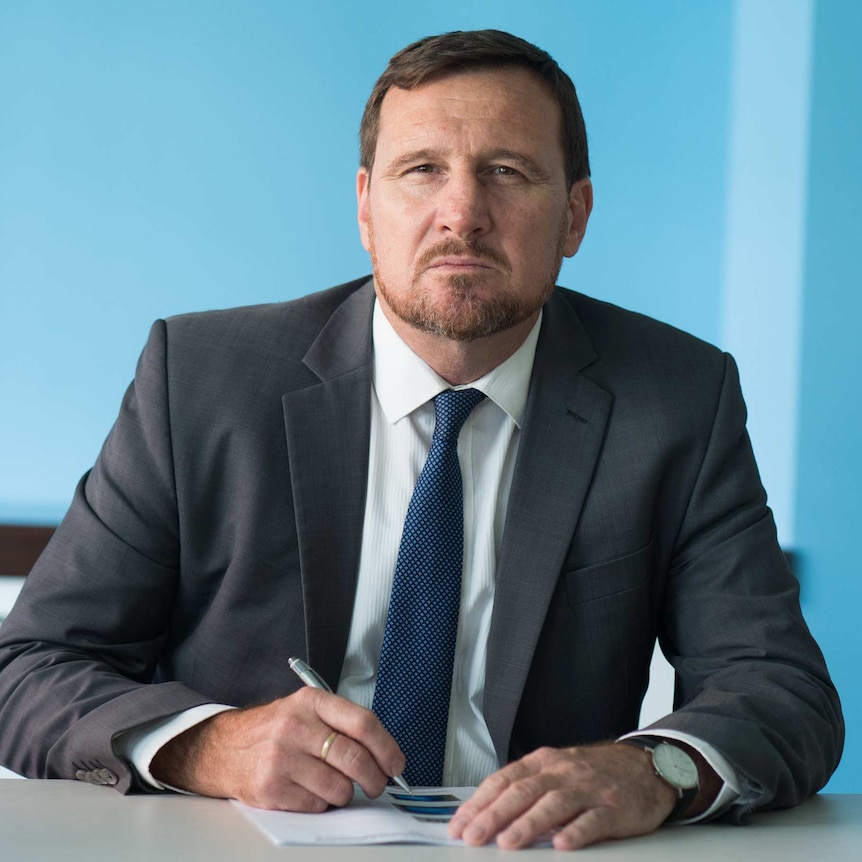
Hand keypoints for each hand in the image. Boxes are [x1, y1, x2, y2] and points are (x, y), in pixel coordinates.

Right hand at [149, 688, 404, 811]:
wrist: (223, 747)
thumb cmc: (275, 729)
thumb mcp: (306, 710)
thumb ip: (342, 725)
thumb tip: (385, 755)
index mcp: (312, 702)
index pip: (363, 722)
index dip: (387, 747)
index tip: (397, 764)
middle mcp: (296, 726)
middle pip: (355, 759)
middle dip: (374, 778)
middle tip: (376, 784)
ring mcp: (281, 758)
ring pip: (339, 788)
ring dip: (344, 793)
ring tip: (333, 785)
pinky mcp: (270, 787)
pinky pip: (316, 805)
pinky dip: (321, 803)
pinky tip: (309, 790)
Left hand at [448, 742, 677, 849]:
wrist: (643, 765)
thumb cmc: (592, 773)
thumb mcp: (555, 770)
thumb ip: (526, 787)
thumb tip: (486, 813)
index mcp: (542, 762)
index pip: (503, 780)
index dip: (479, 803)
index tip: (459, 825)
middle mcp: (562, 772)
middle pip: (522, 791)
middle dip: (494, 815)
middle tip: (472, 837)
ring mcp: (588, 789)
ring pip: (553, 804)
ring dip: (528, 824)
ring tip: (508, 843)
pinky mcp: (614, 808)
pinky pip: (593, 820)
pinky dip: (576, 832)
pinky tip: (562, 845)